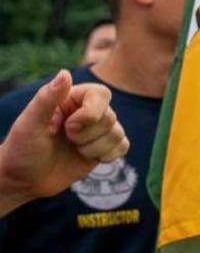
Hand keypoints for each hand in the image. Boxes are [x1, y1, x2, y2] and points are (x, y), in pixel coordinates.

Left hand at [0, 71, 128, 211]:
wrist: (25, 180)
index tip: (69, 127)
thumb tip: (65, 73)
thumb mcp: (30, 123)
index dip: (91, 112)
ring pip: (117, 134)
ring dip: (94, 148)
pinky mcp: (104, 148)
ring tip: (74, 150)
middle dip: (87, 135)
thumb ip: (47, 98)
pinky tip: (88, 157)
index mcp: (70, 99)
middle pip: (110, 117)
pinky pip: (124, 146)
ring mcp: (97, 131)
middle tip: (66, 140)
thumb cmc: (22, 149)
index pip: (101, 94)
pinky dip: (109, 155)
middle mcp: (86, 112)